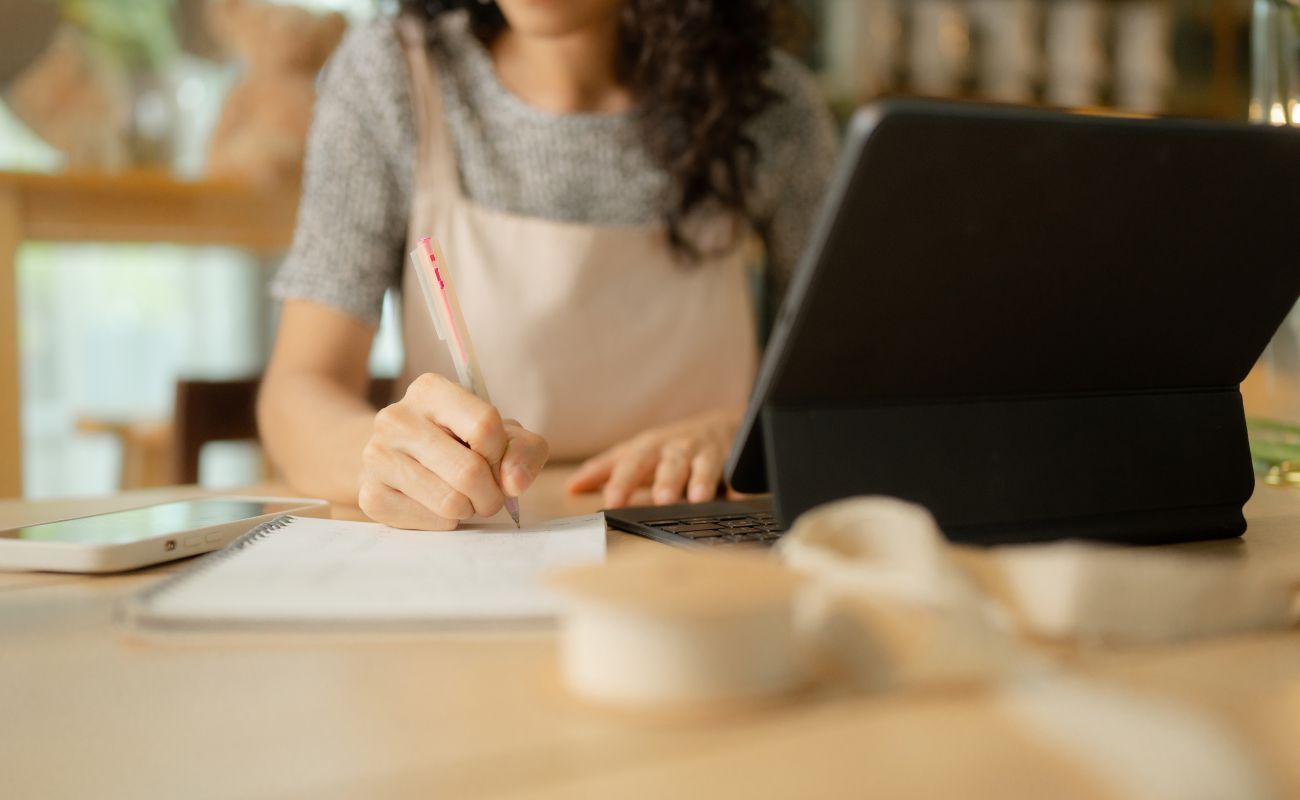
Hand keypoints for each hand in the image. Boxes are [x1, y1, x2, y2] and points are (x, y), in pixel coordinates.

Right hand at [358, 373, 548, 528]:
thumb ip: (523, 450)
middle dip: (492, 493)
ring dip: (470, 508)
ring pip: (450, 501)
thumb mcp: (503, 435)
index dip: (501, 453)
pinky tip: (436, 504)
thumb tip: (515, 482)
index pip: (484, 425)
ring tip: (463, 497)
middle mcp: (396, 418)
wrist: (402, 458)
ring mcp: (376, 456)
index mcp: (429, 390)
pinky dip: (446, 521)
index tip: (495, 459)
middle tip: (488, 493)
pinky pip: (431, 522)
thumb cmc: (463, 443)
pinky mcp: (370, 495)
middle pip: (469, 471)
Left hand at [567, 406, 742, 507]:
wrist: (720, 424)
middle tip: (662, 499)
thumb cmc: (669, 446)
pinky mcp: (733, 459)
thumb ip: (604, 470)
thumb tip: (572, 486)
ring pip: (704, 465)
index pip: (632, 463)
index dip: (622, 481)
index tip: (612, 500)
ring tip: (698, 498)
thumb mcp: (636, 453)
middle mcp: (677, 448)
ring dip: (701, 480)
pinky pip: (737, 471)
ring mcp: (706, 452)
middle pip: (669, 463)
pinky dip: (739, 483)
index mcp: (650, 448)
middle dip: (665, 479)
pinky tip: (739, 496)